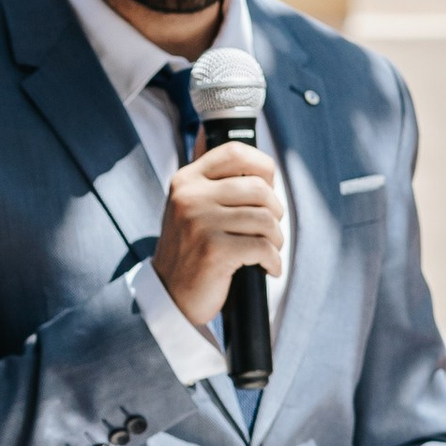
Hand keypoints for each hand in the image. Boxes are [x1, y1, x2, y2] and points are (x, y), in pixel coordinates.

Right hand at [152, 144, 283, 329]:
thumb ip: (217, 184)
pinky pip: (263, 247)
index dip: (263, 166)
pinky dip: (273, 261)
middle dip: (275, 212)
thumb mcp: (193, 208)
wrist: (170, 294)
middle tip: (269, 231)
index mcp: (187, 180)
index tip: (269, 187)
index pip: (235, 152)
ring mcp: (200, 222)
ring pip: (265, 219)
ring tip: (268, 250)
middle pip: (259, 188)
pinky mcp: (213, 250)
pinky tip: (268, 268)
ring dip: (275, 239)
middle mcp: (190, 196)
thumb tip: (261, 165)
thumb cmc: (192, 250)